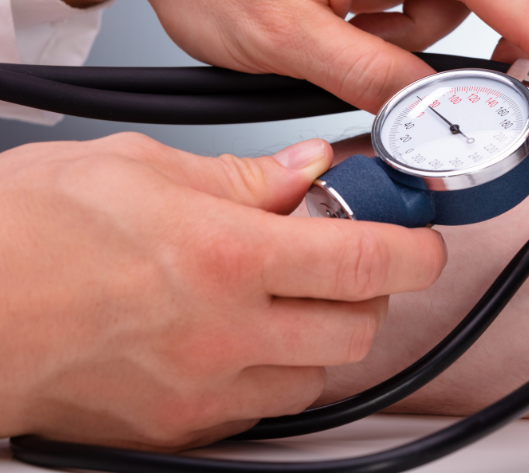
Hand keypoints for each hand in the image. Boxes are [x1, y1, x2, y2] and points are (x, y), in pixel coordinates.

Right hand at [0, 134, 444, 449]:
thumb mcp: (145, 168)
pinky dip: (275, 372)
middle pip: (358, 328)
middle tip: (346, 259)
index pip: (366, 260)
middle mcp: (226, 331)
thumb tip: (305, 170)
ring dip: (324, 334)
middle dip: (371, 291)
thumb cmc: (30, 232)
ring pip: (318, 374)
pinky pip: (263, 408)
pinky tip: (243, 336)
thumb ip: (244, 177)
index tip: (421, 239)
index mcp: (228, 255)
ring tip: (286, 297)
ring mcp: (206, 389)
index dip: (415, 249)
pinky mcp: (180, 427)